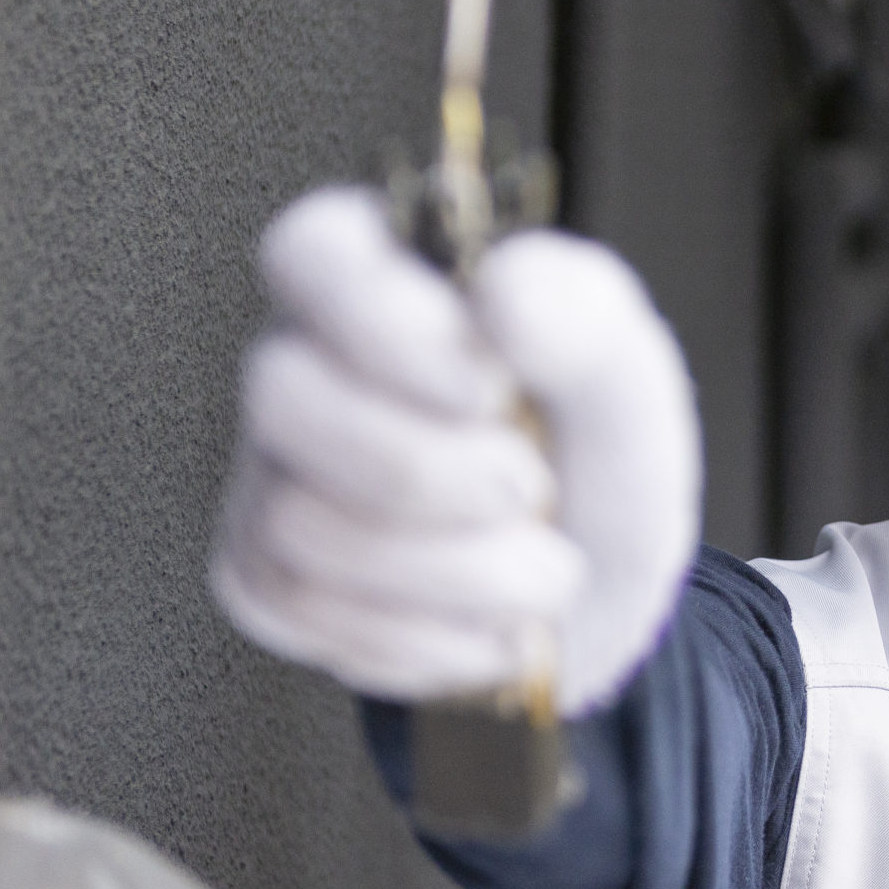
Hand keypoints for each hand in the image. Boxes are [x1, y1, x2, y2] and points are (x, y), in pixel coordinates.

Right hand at [211, 187, 700, 712]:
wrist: (591, 591)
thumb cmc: (593, 453)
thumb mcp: (625, 375)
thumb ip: (580, 317)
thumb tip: (504, 289)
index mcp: (382, 274)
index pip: (314, 253)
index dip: (388, 326)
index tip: (491, 388)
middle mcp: (304, 363)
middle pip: (284, 397)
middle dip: (425, 468)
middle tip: (533, 490)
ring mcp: (271, 471)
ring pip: (299, 522)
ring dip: (453, 569)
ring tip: (544, 569)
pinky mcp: (262, 573)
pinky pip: (304, 611)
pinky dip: (425, 635)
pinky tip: (490, 622)